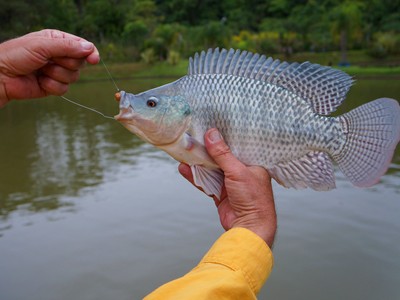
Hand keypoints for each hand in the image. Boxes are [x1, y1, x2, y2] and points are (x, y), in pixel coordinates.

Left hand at [0, 29, 99, 107]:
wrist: (1, 76)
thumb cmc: (17, 55)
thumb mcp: (42, 45)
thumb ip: (67, 47)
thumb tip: (90, 48)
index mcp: (57, 41)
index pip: (82, 46)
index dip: (90, 52)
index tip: (93, 59)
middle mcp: (59, 55)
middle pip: (79, 62)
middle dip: (66, 63)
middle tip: (50, 60)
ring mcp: (57, 71)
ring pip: (73, 77)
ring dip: (56, 75)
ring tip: (41, 71)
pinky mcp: (53, 86)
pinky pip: (64, 89)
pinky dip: (52, 86)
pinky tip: (39, 81)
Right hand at [179, 128, 276, 246]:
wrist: (249, 227)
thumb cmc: (253, 198)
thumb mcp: (238, 171)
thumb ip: (222, 153)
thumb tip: (211, 134)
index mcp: (252, 163)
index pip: (236, 146)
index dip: (222, 137)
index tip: (208, 126)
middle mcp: (241, 172)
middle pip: (220, 157)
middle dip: (206, 150)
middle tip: (192, 138)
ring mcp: (230, 184)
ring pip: (211, 170)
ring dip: (198, 163)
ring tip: (184, 151)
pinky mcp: (220, 194)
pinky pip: (206, 182)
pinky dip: (195, 176)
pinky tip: (184, 168)